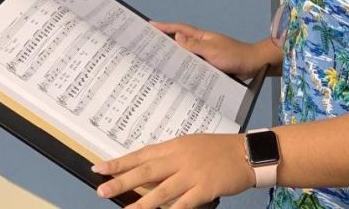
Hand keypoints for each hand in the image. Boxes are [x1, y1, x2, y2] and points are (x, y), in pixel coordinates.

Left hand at [93, 133, 253, 207]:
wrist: (248, 153)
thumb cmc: (220, 149)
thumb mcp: (192, 145)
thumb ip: (171, 157)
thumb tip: (148, 171)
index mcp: (176, 145)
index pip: (142, 154)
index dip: (120, 162)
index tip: (100, 167)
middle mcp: (181, 158)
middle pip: (146, 170)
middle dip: (122, 180)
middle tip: (101, 189)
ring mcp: (193, 174)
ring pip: (161, 191)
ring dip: (141, 203)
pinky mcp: (204, 188)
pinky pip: (183, 204)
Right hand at [149, 21, 270, 79]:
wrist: (252, 65)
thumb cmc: (235, 56)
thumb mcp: (213, 50)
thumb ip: (194, 45)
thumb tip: (177, 36)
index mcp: (201, 37)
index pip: (179, 29)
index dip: (164, 27)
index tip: (149, 25)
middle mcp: (201, 44)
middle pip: (178, 40)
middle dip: (163, 40)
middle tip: (146, 44)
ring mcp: (204, 54)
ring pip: (184, 54)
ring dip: (172, 55)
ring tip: (155, 60)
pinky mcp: (208, 65)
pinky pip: (191, 65)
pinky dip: (182, 67)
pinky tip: (175, 74)